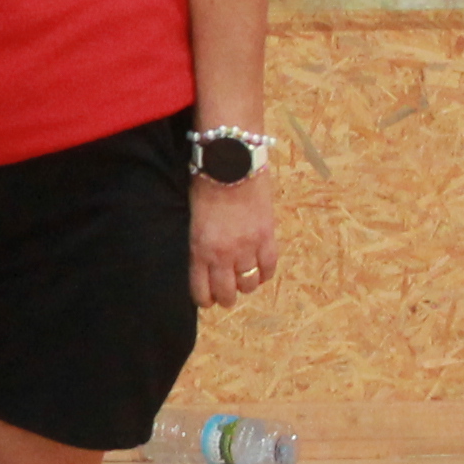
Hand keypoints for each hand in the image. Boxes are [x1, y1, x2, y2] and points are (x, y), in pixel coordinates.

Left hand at [191, 172, 276, 311]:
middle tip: (226, 294)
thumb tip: (206, 260)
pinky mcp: (267, 236)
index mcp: (199, 250)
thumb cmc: (205, 185)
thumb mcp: (193, 219)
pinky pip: (270, 266)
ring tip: (244, 280)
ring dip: (246, 285)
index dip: (205, 299)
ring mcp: (248, 247)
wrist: (231, 163)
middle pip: (227, 293)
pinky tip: (261, 270)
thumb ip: (200, 243)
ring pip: (250, 283)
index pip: (201, 290)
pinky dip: (266, 272)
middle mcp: (223, 254)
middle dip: (226, 297)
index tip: (207, 300)